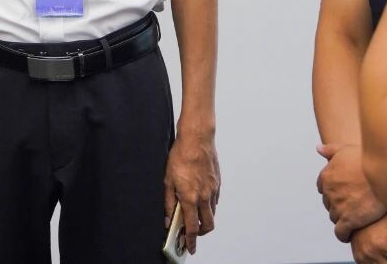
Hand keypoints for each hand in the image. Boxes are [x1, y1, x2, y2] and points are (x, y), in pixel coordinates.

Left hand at [164, 127, 220, 253]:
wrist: (197, 138)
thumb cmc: (181, 155)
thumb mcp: (168, 180)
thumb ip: (168, 202)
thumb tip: (168, 218)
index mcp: (190, 197)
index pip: (192, 227)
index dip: (191, 240)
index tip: (190, 247)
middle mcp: (204, 196)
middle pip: (208, 225)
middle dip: (201, 233)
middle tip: (192, 232)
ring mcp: (213, 190)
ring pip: (212, 213)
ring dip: (204, 218)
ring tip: (193, 213)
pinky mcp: (218, 183)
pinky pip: (215, 200)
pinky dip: (208, 205)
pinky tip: (200, 198)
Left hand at [316, 143, 386, 241]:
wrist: (385, 174)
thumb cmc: (369, 160)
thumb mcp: (346, 149)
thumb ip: (331, 150)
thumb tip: (318, 148)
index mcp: (327, 175)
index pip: (322, 187)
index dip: (333, 190)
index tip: (343, 193)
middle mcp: (329, 191)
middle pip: (329, 202)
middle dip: (338, 204)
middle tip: (352, 206)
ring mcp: (338, 206)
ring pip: (334, 217)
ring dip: (342, 219)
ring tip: (354, 219)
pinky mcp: (348, 220)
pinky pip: (341, 233)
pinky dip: (344, 235)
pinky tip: (350, 234)